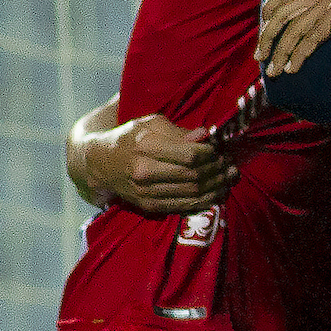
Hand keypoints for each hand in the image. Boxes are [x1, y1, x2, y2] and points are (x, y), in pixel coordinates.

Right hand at [84, 113, 236, 214]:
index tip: (221, 150)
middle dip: (218, 170)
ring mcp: (145, 191)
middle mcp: (144, 171)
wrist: (99, 163)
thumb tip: (206, 135)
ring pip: (191, 192)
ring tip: (229, 178)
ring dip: (216, 186)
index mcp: (146, 146)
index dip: (211, 154)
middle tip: (231, 165)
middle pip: (193, 175)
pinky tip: (216, 193)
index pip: (189, 155)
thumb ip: (179, 132)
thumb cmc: (129, 137)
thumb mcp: (150, 124)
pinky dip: (203, 201)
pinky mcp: (148, 206)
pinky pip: (182, 206)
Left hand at [258, 0, 330, 74]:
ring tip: (275, 71)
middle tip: (261, 56)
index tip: (263, 30)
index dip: (269, 8)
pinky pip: (310, 40)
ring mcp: (330, 1)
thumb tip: (298, 31)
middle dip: (268, 36)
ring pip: (295, 30)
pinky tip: (293, 68)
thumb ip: (321, 12)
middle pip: (284, 12)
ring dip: (282, 52)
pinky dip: (299, 56)